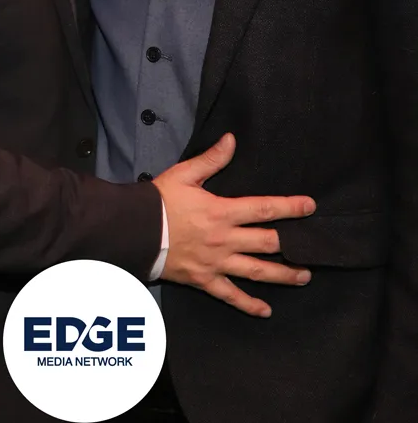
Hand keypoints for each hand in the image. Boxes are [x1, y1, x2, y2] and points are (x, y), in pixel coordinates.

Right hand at [154, 133, 315, 317]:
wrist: (134, 230)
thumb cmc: (159, 200)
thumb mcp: (184, 174)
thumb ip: (211, 159)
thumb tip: (232, 140)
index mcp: (222, 212)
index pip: (264, 209)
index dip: (290, 207)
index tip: (310, 206)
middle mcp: (225, 240)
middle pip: (267, 243)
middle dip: (294, 245)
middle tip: (315, 247)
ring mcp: (216, 263)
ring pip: (256, 271)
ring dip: (283, 275)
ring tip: (304, 277)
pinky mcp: (204, 280)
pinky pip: (230, 296)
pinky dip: (249, 305)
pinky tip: (266, 311)